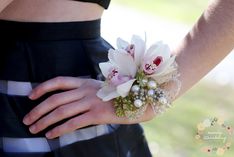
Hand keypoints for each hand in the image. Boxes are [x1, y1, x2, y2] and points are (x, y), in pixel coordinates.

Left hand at [23, 76, 154, 138]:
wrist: (139, 100)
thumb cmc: (118, 96)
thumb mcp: (99, 89)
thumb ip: (84, 92)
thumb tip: (68, 102)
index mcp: (85, 82)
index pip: (58, 81)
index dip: (42, 87)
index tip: (30, 96)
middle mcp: (85, 89)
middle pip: (55, 99)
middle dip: (37, 110)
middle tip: (26, 120)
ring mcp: (91, 101)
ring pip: (61, 111)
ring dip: (44, 121)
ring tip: (33, 129)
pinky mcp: (97, 114)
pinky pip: (73, 123)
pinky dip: (59, 129)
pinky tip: (50, 135)